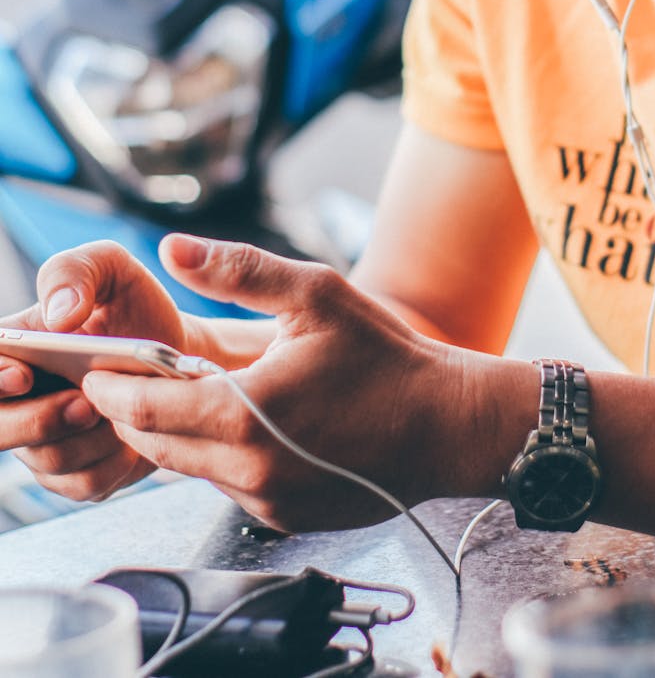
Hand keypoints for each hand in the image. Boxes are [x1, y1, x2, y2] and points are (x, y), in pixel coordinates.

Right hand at [0, 239, 196, 501]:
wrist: (180, 350)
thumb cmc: (136, 306)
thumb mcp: (111, 268)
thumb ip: (76, 271)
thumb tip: (58, 316)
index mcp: (14, 348)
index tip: (23, 376)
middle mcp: (18, 400)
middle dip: (37, 421)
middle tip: (85, 402)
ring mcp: (45, 441)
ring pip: (45, 462)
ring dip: (88, 439)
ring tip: (118, 409)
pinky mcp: (79, 472)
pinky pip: (84, 484)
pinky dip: (113, 461)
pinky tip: (131, 434)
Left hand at [81, 233, 527, 530]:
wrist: (447, 427)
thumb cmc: (386, 357)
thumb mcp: (315, 294)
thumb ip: (239, 270)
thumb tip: (173, 248)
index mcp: (243, 414)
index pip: (144, 408)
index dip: (112, 386)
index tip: (94, 367)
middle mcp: (246, 470)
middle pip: (156, 445)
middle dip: (134, 410)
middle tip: (125, 377)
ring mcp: (266, 501)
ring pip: (190, 469)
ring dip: (177, 433)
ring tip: (181, 393)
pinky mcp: (284, 518)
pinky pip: (229, 485)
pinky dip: (218, 456)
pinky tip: (241, 422)